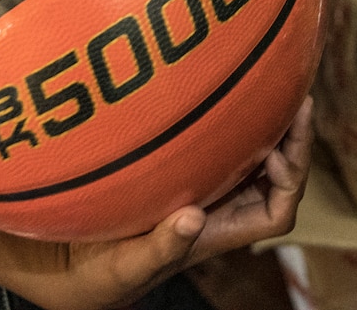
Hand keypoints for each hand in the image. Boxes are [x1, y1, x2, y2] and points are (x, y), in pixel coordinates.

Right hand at [12, 100, 314, 309]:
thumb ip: (161, 248)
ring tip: (274, 79)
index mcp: (219, 231)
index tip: (280, 151)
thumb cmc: (98, 276)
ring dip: (266, 121)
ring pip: (252, 151)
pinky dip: (228, 113)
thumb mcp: (126, 268)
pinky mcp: (178, 163)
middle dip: (292, 138)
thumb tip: (192, 219)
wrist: (61, 264)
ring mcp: (201, 181)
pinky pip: (217, 136)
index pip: (278, 212)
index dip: (292, 180)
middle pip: (277, 173)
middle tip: (295, 95)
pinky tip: (220, 80)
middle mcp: (219, 205)